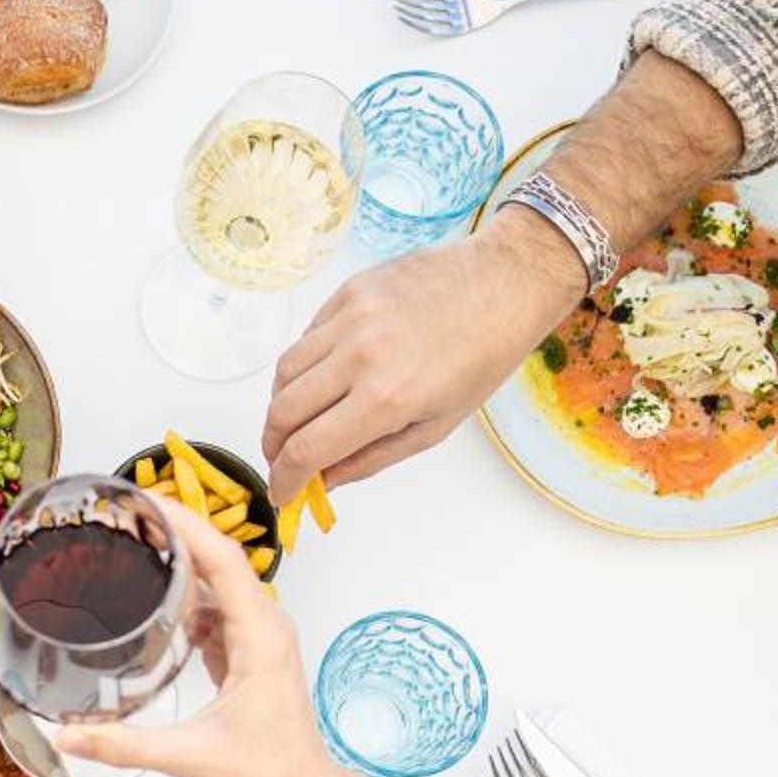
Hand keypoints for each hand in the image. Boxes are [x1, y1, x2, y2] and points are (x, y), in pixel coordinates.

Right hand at [54, 499, 363, 776]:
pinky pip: (217, 609)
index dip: (184, 523)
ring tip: (130, 549)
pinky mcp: (251, 654)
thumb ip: (124, 745)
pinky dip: (186, 599)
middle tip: (121, 518)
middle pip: (219, 559)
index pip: (223, 558)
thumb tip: (65, 737)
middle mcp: (265, 625)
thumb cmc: (269, 776)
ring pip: (218, 582)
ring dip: (179, 564)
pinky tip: (152, 604)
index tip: (143, 501)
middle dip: (173, 533)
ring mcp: (260, 638)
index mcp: (259, 635)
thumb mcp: (190, 758)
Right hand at [263, 206, 585, 500]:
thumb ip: (372, 459)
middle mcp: (362, 356)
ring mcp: (351, 318)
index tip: (282, 492)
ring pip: (284, 372)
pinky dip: (303, 366)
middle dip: (274, 446)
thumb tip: (325, 480)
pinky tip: (322, 378)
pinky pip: (306, 337)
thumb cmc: (481, 358)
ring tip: (298, 420)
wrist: (503, 284)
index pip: (308, 449)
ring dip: (282, 405)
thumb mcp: (435, 428)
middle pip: (283, 412)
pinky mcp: (349, 291)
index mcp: (388, 398)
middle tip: (283, 459)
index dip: (285, 479)